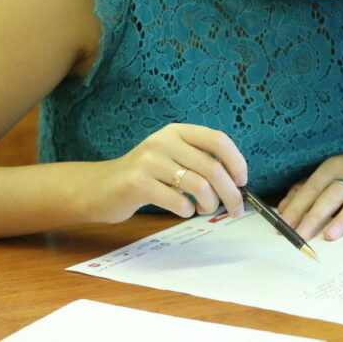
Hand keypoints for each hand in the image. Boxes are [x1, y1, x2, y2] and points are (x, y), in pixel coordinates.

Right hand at [79, 124, 247, 223]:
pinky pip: (177, 200)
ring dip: (209, 204)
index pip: (217, 140)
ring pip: (198, 185)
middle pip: (212, 167)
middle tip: (235, 209)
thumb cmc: (146, 177)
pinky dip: (187, 210)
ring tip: (204, 209)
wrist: (100, 188)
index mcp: (177, 131)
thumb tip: (237, 183)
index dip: (236, 161)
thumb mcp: (172, 158)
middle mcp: (164, 141)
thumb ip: (199, 162)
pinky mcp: (137, 183)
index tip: (242, 181)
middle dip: (230, 192)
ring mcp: (149, 161)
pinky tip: (183, 210)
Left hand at [277, 139, 342, 240]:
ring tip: (330, 236)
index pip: (312, 188)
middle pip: (331, 195)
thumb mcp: (333, 170)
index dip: (297, 207)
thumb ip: (308, 188)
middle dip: (315, 216)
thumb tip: (283, 209)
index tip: (283, 226)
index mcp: (334, 166)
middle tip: (301, 235)